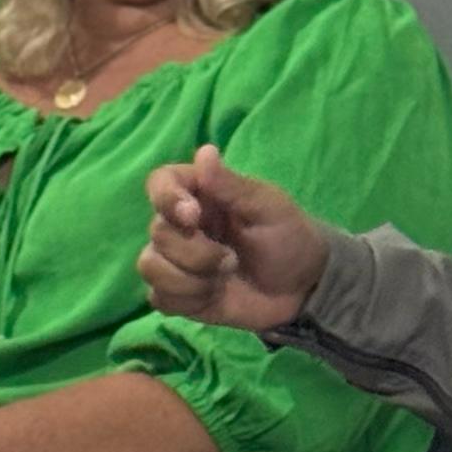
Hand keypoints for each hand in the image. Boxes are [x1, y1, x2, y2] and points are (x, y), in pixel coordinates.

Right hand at [138, 142, 328, 331]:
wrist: (301, 288)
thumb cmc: (287, 237)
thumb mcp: (267, 207)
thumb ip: (231, 185)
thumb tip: (204, 151)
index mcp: (200, 194)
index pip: (160, 183)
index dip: (167, 199)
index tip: (193, 216)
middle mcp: (181, 225)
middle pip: (157, 233)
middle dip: (195, 252)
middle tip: (231, 259)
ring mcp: (177, 261)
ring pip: (150, 267)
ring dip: (188, 279)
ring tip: (221, 280)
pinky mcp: (179, 294)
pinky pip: (159, 298)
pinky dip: (186, 300)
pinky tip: (212, 297)